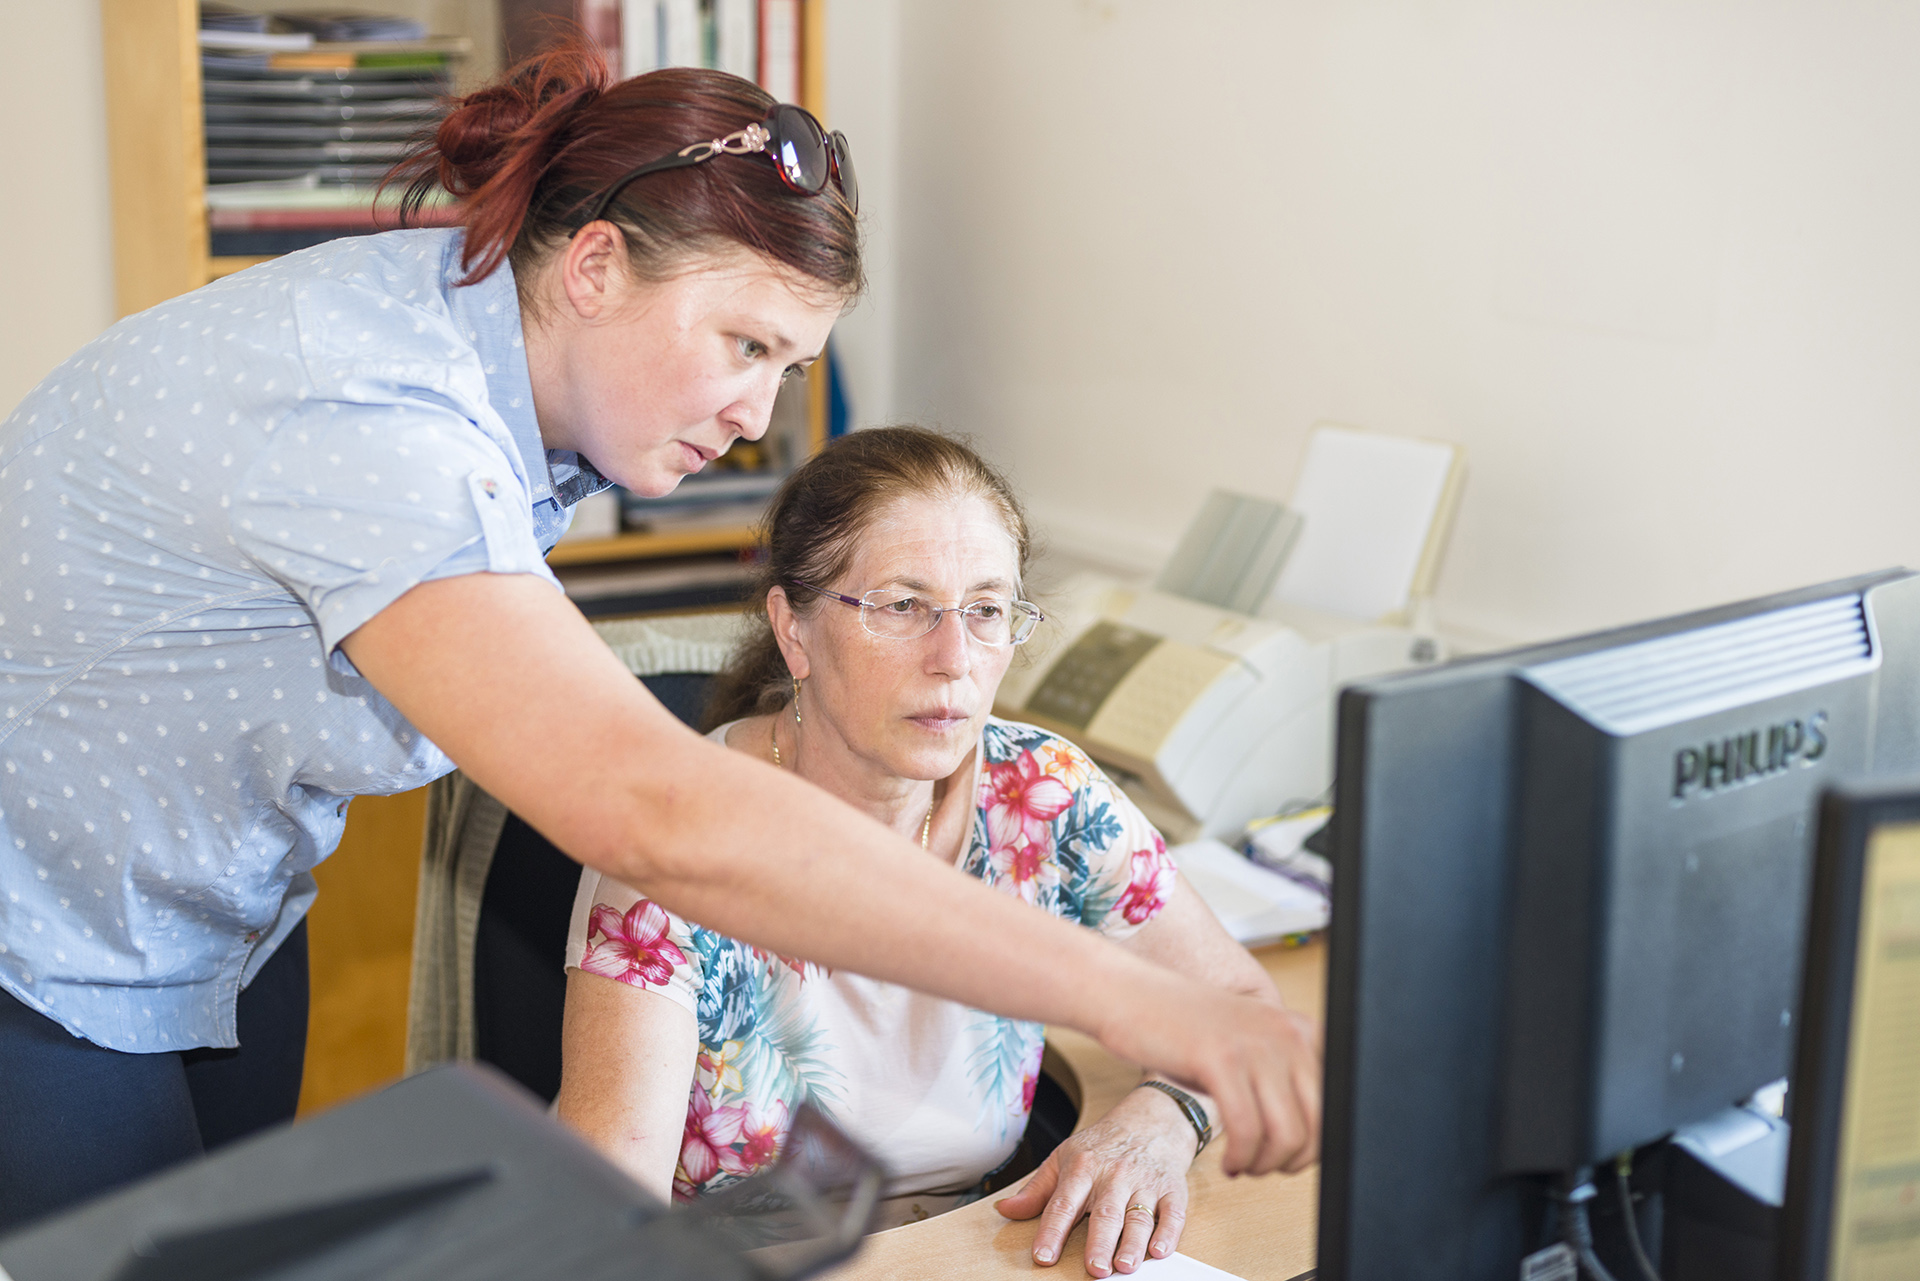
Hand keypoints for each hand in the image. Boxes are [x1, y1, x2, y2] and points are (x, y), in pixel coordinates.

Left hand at [995, 1088, 1196, 1274]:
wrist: (1151, 1119)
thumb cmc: (1102, 1144)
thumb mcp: (1063, 1157)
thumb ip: (1036, 1190)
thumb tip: (1005, 1210)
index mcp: (1082, 1167)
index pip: (1063, 1203)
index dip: (1052, 1231)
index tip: (1043, 1256)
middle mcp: (1114, 1175)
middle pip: (1105, 1212)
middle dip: (1099, 1242)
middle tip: (1094, 1269)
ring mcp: (1145, 1182)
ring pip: (1138, 1216)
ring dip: (1133, 1243)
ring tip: (1124, 1266)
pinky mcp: (1172, 1189)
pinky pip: (1173, 1213)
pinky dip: (1168, 1233)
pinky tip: (1159, 1250)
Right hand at [1094, 975, 1322, 1177]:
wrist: (1128, 995)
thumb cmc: (1182, 1027)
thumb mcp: (1246, 1043)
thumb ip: (1281, 1075)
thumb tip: (1310, 1134)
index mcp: (1298, 1029)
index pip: (1336, 1101)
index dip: (1319, 1141)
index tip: (1294, 1155)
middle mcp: (1285, 1033)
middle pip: (1318, 1123)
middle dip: (1295, 1160)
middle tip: (1267, 1167)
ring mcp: (1254, 1045)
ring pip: (1287, 1134)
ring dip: (1266, 1165)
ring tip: (1245, 1166)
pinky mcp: (1221, 1060)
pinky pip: (1249, 1132)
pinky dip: (1242, 1160)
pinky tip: (1229, 1163)